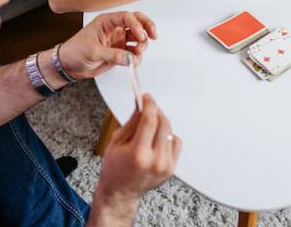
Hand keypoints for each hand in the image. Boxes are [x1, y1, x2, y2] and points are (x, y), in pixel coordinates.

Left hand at [57, 12, 156, 79]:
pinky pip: (134, 52)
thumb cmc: (75, 51)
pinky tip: (134, 61)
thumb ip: (114, 55)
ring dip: (142, 44)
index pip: (126, 17)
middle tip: (153, 36)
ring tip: (138, 53)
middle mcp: (115, 29)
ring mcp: (119, 40)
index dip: (137, 24)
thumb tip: (131, 58)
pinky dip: (137, 56)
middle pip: (137, 22)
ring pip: (138, 38)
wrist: (69, 65)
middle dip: (147, 27)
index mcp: (106, 22)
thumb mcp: (93, 52)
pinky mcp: (120, 52)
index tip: (141, 36)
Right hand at [91, 95, 180, 223]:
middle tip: (148, 108)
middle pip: (163, 123)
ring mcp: (165, 166)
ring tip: (148, 129)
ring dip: (160, 124)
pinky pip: (176, 142)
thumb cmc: (114, 169)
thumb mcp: (116, 141)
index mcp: (137, 154)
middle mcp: (154, 161)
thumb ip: (131, 122)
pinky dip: (168, 136)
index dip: (149, 104)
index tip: (146, 98)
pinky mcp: (171, 168)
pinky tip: (157, 140)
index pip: (150, 120)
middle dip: (156, 111)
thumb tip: (141, 105)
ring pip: (169, 132)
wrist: (120, 193)